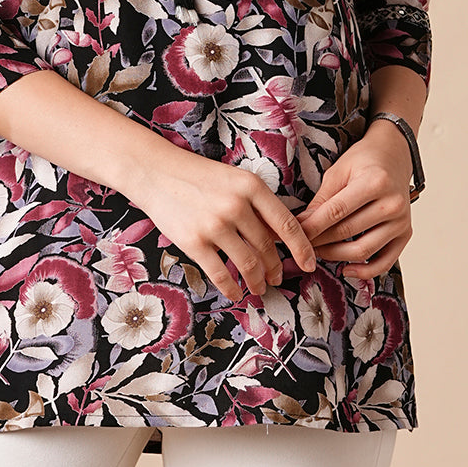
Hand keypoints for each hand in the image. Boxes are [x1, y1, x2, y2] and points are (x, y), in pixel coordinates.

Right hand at [125, 149, 317, 303]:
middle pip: (268, 247)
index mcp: (251, 186)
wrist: (157, 173)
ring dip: (257, 281)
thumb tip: (280, 236)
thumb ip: (257, 204)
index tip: (310, 263)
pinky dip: (231, 288)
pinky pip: (220, 274)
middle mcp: (237, 206)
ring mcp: (215, 225)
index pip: (286, 224)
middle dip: (276, 268)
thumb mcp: (234, 179)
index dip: (302, 248)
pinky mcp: (194, 242)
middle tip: (277, 278)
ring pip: (248, 265)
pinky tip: (235, 293)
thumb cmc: (198, 176)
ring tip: (259, 288)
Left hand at [295, 123, 413, 279]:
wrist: (394, 155)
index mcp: (375, 182)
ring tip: (317, 252)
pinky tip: (346, 270)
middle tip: (300, 244)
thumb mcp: (339, 171)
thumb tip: (301, 225)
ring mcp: (401, 221)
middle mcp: (393, 203)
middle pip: (348, 232)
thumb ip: (322, 199)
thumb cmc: (364, 160)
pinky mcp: (405, 233)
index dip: (312, 226)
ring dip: (335, 256)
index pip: (336, 211)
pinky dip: (365, 271)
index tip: (294, 234)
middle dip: (319, 241)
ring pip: (363, 250)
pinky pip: (385, 262)